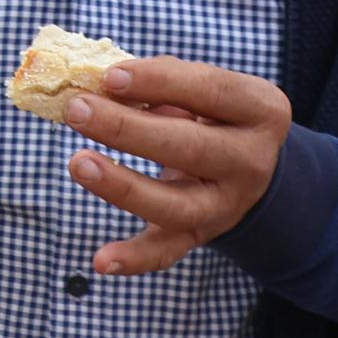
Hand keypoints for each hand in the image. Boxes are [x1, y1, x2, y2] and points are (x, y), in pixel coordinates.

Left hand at [54, 53, 292, 274]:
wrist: (251, 165)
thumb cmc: (210, 111)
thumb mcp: (202, 87)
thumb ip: (160, 82)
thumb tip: (100, 82)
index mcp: (260, 110)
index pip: (212, 91)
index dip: (161, 82)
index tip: (110, 76)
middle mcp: (251, 161)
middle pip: (190, 148)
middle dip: (128, 129)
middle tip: (76, 110)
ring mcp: (227, 204)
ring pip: (176, 204)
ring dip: (123, 186)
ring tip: (78, 164)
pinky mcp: (200, 234)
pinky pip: (168, 252)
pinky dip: (135, 259)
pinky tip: (102, 261)